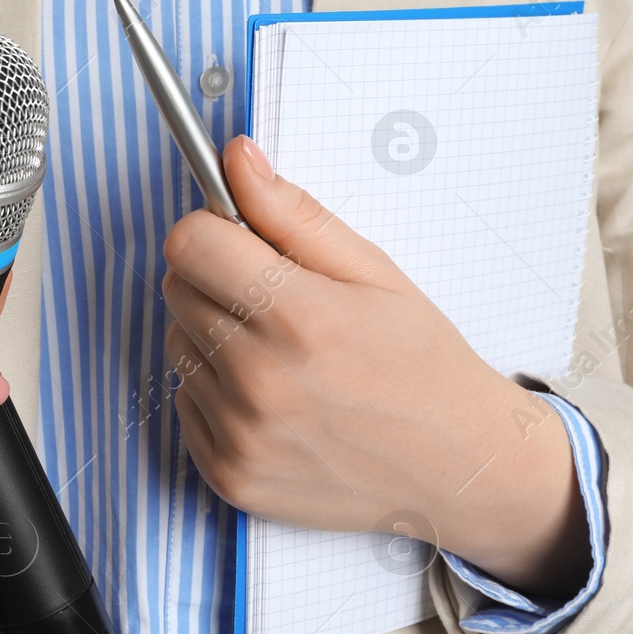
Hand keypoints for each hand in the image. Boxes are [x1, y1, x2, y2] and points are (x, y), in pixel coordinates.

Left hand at [161, 137, 589, 598]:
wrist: (456, 466)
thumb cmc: (421, 364)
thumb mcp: (374, 273)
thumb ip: (293, 213)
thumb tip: (235, 157)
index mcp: (301, 318)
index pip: (189, 244)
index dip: (213, 231)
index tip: (241, 242)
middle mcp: (261, 382)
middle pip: (176, 291)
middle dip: (215, 281)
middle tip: (276, 302)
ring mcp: (240, 436)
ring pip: (177, 347)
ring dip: (214, 339)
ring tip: (282, 356)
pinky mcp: (228, 476)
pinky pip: (184, 405)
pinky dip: (216, 395)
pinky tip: (276, 400)